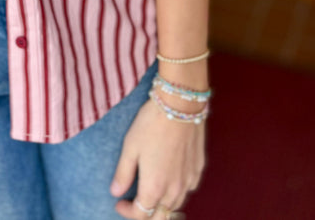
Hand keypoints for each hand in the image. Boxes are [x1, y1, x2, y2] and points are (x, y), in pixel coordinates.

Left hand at [110, 96, 204, 217]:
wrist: (180, 105)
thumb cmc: (151, 124)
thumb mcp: (130, 147)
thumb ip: (123, 173)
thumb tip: (115, 192)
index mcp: (154, 188)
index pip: (141, 215)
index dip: (127, 211)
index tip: (119, 201)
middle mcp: (174, 190)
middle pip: (160, 216)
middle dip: (146, 214)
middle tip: (134, 202)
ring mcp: (189, 181)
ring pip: (175, 205)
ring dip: (161, 204)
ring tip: (150, 191)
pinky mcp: (198, 169)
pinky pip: (187, 190)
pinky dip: (177, 192)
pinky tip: (169, 179)